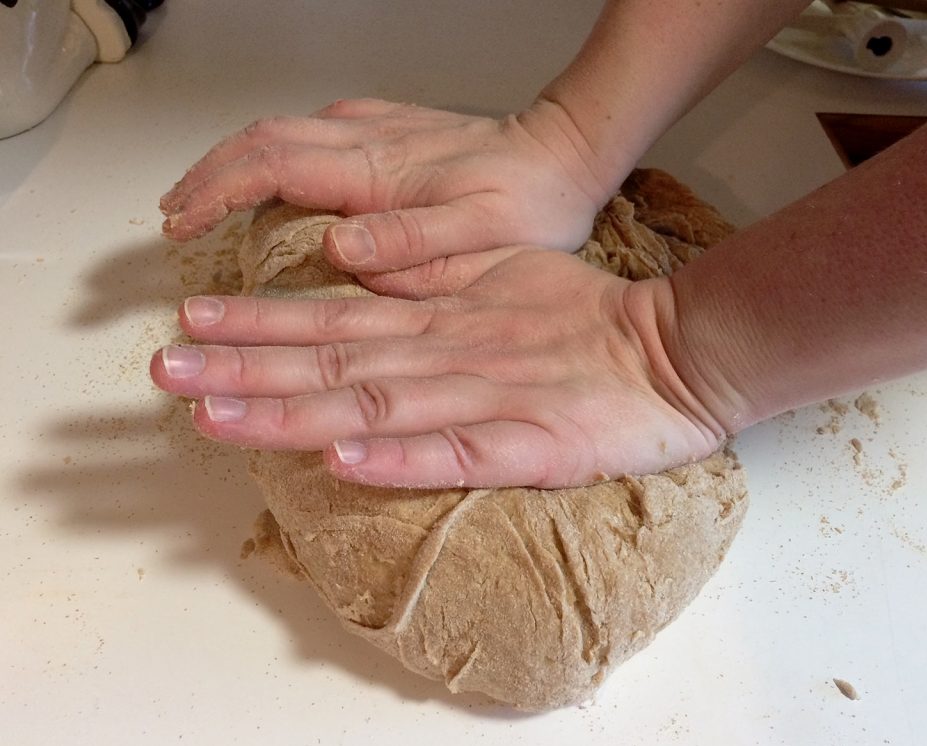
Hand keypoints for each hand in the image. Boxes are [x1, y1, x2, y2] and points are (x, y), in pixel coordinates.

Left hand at [149, 251, 727, 488]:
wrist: (678, 352)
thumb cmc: (592, 320)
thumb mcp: (505, 274)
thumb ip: (432, 278)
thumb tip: (359, 272)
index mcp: (444, 319)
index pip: (334, 322)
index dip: (259, 325)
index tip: (193, 327)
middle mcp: (450, 356)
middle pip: (334, 361)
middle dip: (244, 368)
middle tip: (168, 371)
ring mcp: (487, 401)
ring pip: (376, 404)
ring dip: (293, 410)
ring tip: (218, 415)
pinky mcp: (530, 446)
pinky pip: (457, 454)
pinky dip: (397, 457)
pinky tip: (341, 461)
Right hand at [160, 99, 617, 294]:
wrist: (565, 155)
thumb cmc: (531, 202)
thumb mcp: (481, 235)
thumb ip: (409, 242)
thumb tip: (335, 247)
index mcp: (380, 170)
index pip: (273, 168)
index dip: (218, 193)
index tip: (183, 224)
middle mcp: (370, 140)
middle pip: (263, 141)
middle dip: (209, 175)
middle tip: (175, 213)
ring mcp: (378, 130)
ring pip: (283, 132)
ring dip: (235, 162)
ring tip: (204, 197)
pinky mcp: (391, 132)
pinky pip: (313, 132)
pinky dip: (273, 154)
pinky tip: (269, 174)